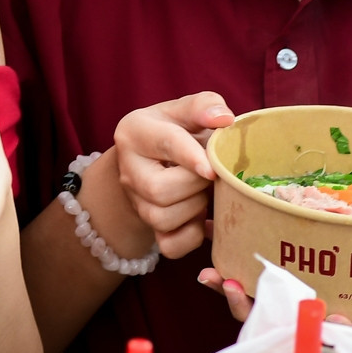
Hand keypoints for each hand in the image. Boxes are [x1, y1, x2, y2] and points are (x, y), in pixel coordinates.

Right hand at [113, 91, 234, 256]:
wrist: (156, 161)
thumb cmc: (177, 131)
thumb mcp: (185, 111)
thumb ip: (204, 106)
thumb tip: (224, 119)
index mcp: (134, 132)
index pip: (164, 144)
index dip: (191, 157)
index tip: (212, 169)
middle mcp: (128, 170)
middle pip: (160, 190)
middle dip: (195, 184)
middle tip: (211, 173)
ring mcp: (136, 203)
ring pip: (164, 219)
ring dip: (195, 207)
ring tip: (203, 190)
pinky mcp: (149, 229)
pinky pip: (171, 246)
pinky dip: (193, 236)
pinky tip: (202, 217)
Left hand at [198, 268, 351, 325]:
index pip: (334, 327)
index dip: (323, 326)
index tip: (324, 318)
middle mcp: (321, 308)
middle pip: (286, 319)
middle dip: (261, 309)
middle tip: (237, 289)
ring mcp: (300, 294)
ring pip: (262, 304)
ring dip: (236, 293)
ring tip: (217, 277)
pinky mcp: (286, 273)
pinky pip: (253, 280)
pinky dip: (232, 274)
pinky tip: (213, 263)